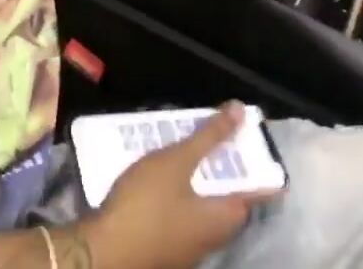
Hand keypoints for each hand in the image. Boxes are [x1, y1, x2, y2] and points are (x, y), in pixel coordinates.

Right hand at [81, 102, 282, 268]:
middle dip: (224, 172)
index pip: (258, 192)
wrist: (103, 252)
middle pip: (229, 200)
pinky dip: (178, 199)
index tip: (257, 146)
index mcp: (225, 218)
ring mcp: (188, 249)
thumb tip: (240, 111)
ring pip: (203, 211)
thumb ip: (209, 137)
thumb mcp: (178, 161)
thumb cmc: (147, 204)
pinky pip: (181, 220)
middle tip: (214, 143)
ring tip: (183, 154)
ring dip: (198, 185)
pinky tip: (158, 182)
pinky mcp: (164, 251)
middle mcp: (213, 238)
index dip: (260, 167)